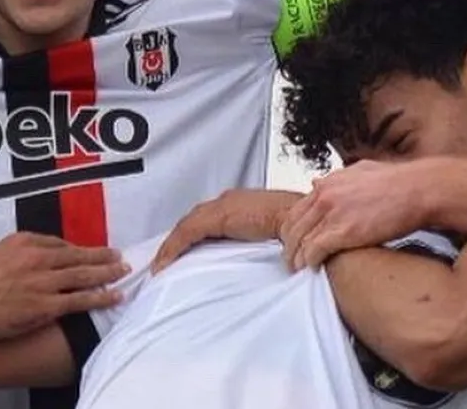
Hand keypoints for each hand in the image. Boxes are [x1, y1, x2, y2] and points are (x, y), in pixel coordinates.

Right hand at [0, 232, 127, 343]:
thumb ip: (8, 252)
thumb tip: (17, 257)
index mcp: (23, 242)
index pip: (58, 243)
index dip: (77, 249)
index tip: (87, 252)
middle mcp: (38, 258)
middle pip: (77, 255)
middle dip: (101, 256)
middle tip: (119, 256)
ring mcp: (45, 282)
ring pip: (84, 275)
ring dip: (107, 273)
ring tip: (123, 271)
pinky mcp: (48, 306)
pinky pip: (81, 300)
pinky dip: (101, 297)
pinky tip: (115, 296)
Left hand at [150, 190, 301, 272]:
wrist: (306, 221)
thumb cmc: (297, 230)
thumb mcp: (271, 238)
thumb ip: (256, 244)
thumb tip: (252, 261)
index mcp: (239, 205)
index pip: (206, 220)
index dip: (189, 237)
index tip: (179, 254)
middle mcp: (228, 202)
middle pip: (192, 221)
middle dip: (176, 241)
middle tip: (163, 260)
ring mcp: (223, 207)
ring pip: (186, 226)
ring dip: (171, 246)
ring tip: (160, 264)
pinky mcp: (220, 217)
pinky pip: (188, 233)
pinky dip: (174, 248)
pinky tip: (165, 263)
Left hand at [280, 159, 438, 270]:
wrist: (420, 190)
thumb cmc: (400, 183)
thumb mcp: (362, 171)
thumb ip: (337, 179)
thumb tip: (318, 182)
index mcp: (329, 184)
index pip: (297, 210)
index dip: (292, 228)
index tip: (293, 240)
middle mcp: (325, 196)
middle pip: (292, 226)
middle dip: (289, 245)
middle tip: (290, 259)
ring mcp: (332, 213)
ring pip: (300, 240)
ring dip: (296, 257)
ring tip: (297, 268)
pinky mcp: (343, 231)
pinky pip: (314, 250)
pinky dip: (309, 261)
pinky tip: (312, 268)